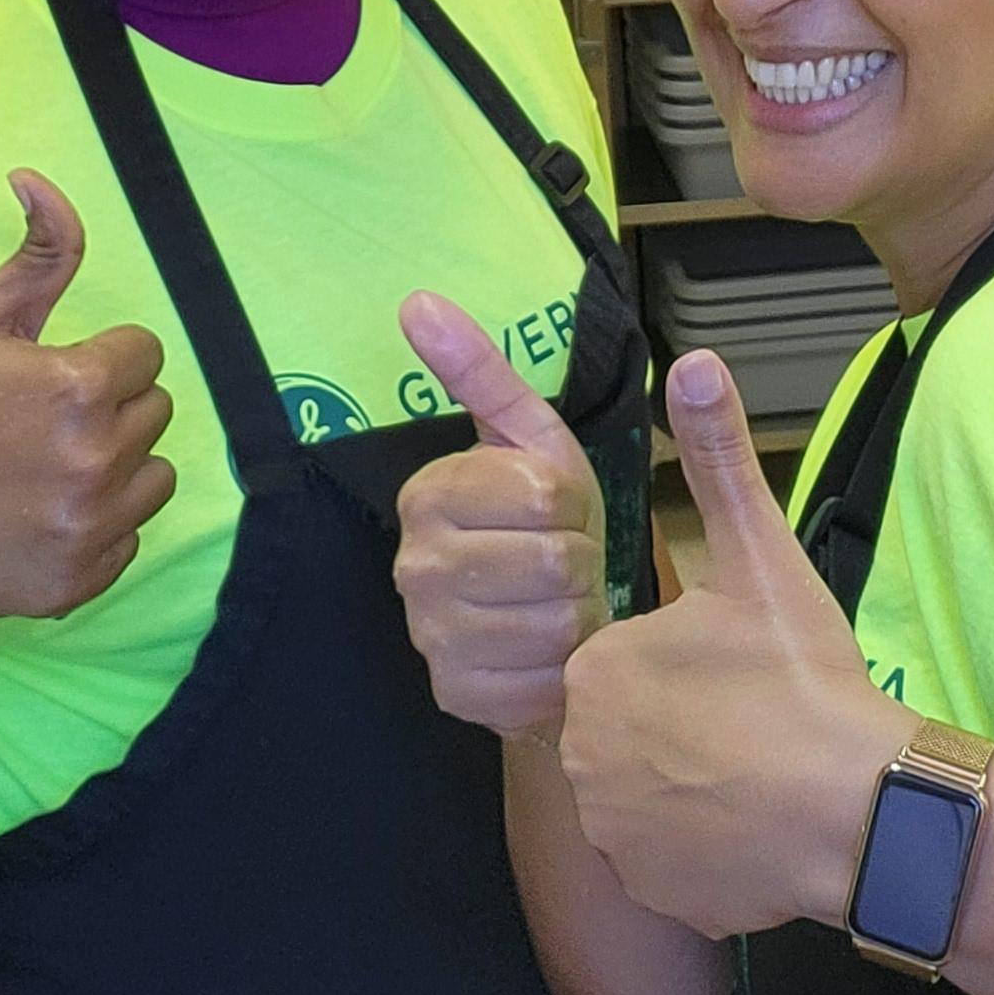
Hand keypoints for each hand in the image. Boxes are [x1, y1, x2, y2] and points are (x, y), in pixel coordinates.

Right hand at [0, 171, 174, 623]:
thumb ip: (37, 253)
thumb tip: (38, 179)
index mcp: (78, 386)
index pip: (145, 352)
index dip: (99, 356)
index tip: (52, 376)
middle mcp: (97, 459)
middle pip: (155, 411)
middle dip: (110, 407)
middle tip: (43, 422)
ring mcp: (92, 526)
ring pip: (156, 475)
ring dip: (118, 466)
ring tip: (49, 466)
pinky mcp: (83, 580)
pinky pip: (132, 537)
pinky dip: (99, 525)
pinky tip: (42, 513)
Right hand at [390, 292, 606, 740]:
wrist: (547, 617)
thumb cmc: (544, 520)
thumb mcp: (529, 438)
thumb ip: (479, 369)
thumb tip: (417, 299)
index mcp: (428, 494)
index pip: (544, 492)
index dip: (573, 500)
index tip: (556, 508)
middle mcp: (413, 567)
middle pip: (555, 559)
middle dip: (580, 557)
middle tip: (564, 560)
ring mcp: (430, 637)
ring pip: (557, 621)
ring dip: (577, 614)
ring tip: (558, 603)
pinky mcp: (457, 695)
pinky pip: (545, 679)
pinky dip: (563, 669)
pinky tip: (549, 654)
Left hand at [557, 350, 910, 939]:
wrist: (857, 809)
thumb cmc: (804, 682)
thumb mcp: (762, 559)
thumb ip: (717, 462)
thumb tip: (693, 363)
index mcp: (595, 669)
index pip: (619, 666)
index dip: (681, 668)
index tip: (735, 676)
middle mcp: (581, 754)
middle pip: (625, 733)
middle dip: (678, 730)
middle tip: (749, 725)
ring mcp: (612, 833)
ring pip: (642, 799)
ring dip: (686, 790)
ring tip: (755, 775)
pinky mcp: (650, 891)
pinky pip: (665, 864)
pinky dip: (702, 851)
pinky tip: (753, 827)